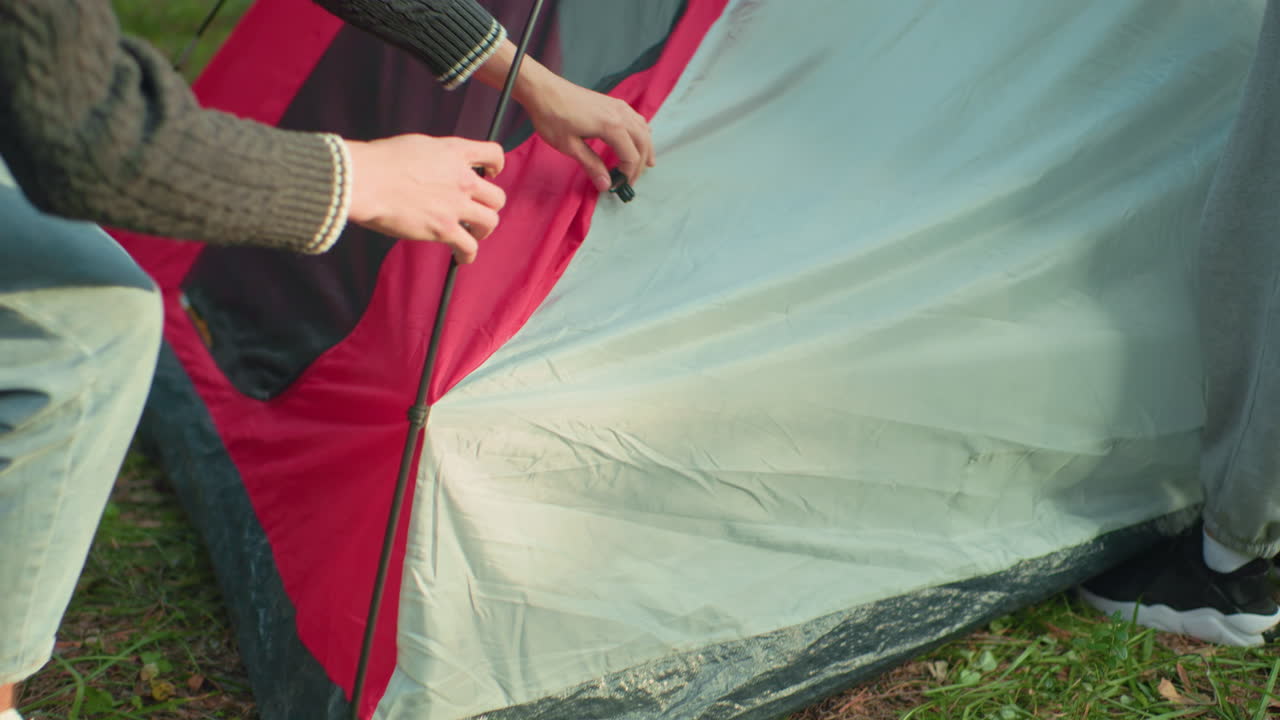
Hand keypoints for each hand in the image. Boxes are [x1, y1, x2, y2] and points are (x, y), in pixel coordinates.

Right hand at [343, 134, 505, 263]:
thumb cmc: (379, 162)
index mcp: (454, 152)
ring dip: (483, 230)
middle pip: (497, 196)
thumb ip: (436, 157)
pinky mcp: (444, 228)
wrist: (365, 180)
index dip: (496, 166)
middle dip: (489, 205)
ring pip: (490, 221)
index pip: (494, 154)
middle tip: (476, 212)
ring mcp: (455, 204)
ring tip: (473, 234)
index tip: (490, 174)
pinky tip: (461, 257)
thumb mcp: (416, 145)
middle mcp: (462, 178)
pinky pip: (469, 247)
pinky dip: (467, 254)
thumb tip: (436, 168)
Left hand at [520, 75, 654, 192]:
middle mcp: (621, 115)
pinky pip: (636, 119)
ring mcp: (618, 106)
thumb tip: (606, 185)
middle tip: (630, 181)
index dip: (627, 174)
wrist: (543, 89)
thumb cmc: (552, 117)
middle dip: (639, 164)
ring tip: (646, 163)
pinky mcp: (613, 102)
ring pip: (643, 129)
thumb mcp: (570, 146)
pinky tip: (639, 139)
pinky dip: (641, 132)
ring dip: (646, 148)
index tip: (618, 186)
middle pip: (642, 143)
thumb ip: (591, 165)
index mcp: (612, 126)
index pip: (631, 156)